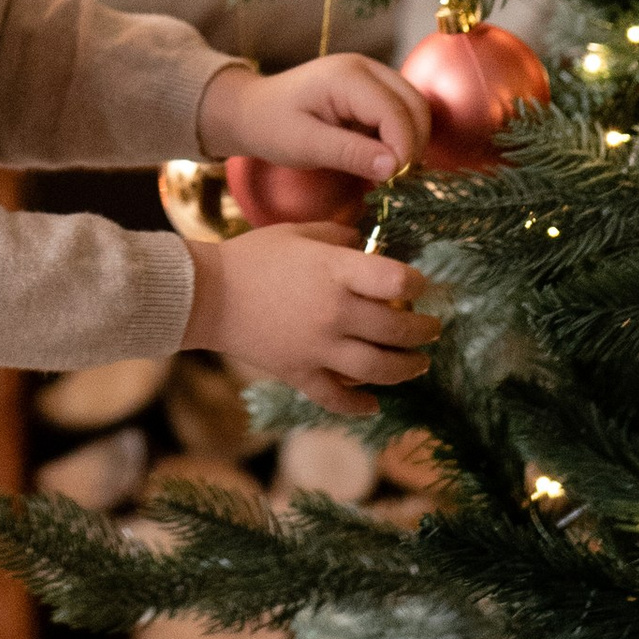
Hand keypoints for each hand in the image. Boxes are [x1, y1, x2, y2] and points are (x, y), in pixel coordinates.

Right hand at [182, 222, 441, 420]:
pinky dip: (358, 405)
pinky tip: (373, 404)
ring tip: (420, 364)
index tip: (421, 286)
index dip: (417, 283)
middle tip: (432, 328)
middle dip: (423, 330)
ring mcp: (318, 348)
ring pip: (377, 368)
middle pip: (396, 329)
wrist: (206, 294)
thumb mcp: (298, 233)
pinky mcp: (299, 374)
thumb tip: (368, 246)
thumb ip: (339, 236)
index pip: (396, 280)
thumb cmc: (253, 256)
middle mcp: (334, 313)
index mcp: (335, 272)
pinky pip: (336, 398)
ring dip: (406, 368)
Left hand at [200, 50, 429, 185]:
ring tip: (388, 171)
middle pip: (416, 105)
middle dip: (413, 144)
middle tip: (395, 180)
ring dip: (410, 140)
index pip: (396, 112)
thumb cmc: (271, 126)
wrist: (251, 110)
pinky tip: (381, 157)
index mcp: (348, 76)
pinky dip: (400, 135)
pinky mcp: (372, 89)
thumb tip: (395, 167)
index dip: (403, 148)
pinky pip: (401, 111)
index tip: (394, 181)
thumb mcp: (305, 145)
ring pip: (414, 108)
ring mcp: (371, 75)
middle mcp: (366, 68)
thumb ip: (350, 153)